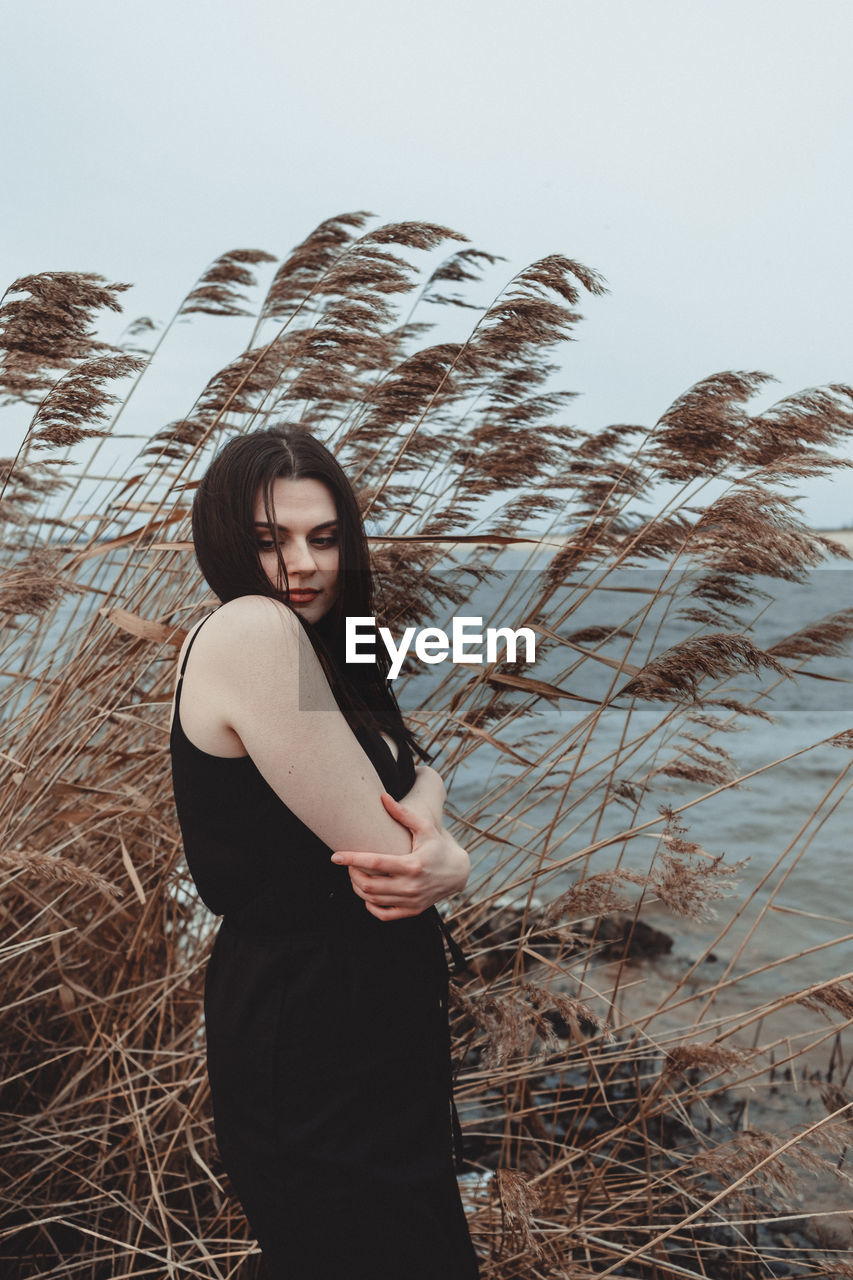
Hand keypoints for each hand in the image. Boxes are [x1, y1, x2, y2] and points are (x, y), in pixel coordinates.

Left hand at [331, 792, 469, 921]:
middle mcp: (412, 886)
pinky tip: (367, 891)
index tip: (335, 855)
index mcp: (413, 865)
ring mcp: (412, 901)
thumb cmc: (437, 845)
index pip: (375, 864)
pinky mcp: (412, 911)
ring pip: (372, 899)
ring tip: (354, 874)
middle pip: (369, 885)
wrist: (458, 872)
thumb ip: (403, 814)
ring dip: (357, 887)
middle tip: (347, 863)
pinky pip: (383, 914)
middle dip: (352, 874)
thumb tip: (382, 797)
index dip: (352, 859)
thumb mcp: (425, 828)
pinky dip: (370, 904)